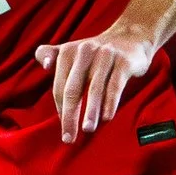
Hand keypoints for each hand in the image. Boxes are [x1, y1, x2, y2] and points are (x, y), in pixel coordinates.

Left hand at [36, 26, 154, 142]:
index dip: (61, 109)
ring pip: (95, 89)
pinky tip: (106, 118)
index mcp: (69, 51)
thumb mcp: (73, 50)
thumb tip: (44, 64)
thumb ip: (52, 55)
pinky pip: (115, 85)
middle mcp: (85, 51)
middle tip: (69, 138)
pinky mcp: (124, 62)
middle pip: (73, 89)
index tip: (65, 129)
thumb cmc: (97, 52)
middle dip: (70, 116)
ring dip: (90, 111)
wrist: (131, 36)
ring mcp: (105, 56)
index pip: (60, 86)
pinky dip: (110, 103)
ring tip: (87, 129)